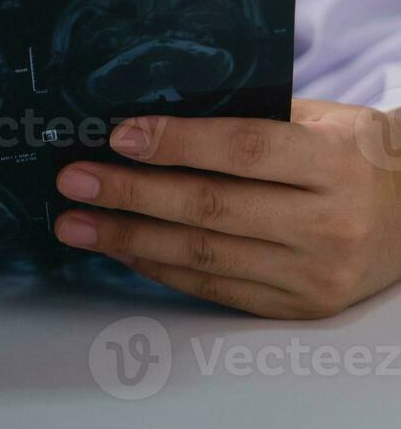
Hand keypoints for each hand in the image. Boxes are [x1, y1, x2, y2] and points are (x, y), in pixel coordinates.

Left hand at [54, 99, 400, 318]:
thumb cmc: (355, 156)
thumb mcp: (321, 122)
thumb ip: (249, 120)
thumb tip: (150, 122)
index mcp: (336, 164)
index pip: (246, 150)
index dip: (177, 143)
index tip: (117, 136)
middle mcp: (329, 224)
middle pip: (212, 208)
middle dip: (132, 194)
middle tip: (73, 180)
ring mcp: (314, 274)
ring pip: (204, 255)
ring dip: (128, 238)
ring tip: (74, 224)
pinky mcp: (298, 308)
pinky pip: (214, 287)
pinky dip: (158, 268)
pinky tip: (119, 248)